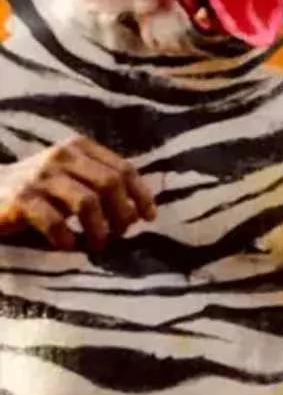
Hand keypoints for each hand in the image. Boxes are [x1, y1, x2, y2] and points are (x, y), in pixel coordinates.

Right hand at [0, 136, 155, 250]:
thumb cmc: (38, 190)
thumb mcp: (72, 178)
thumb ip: (101, 185)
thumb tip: (139, 211)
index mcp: (79, 147)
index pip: (123, 169)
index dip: (141, 194)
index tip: (149, 217)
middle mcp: (61, 156)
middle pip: (110, 184)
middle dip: (122, 213)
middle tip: (121, 234)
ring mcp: (40, 176)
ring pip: (87, 203)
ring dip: (99, 230)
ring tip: (97, 245)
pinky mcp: (21, 199)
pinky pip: (54, 222)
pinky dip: (67, 239)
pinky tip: (68, 246)